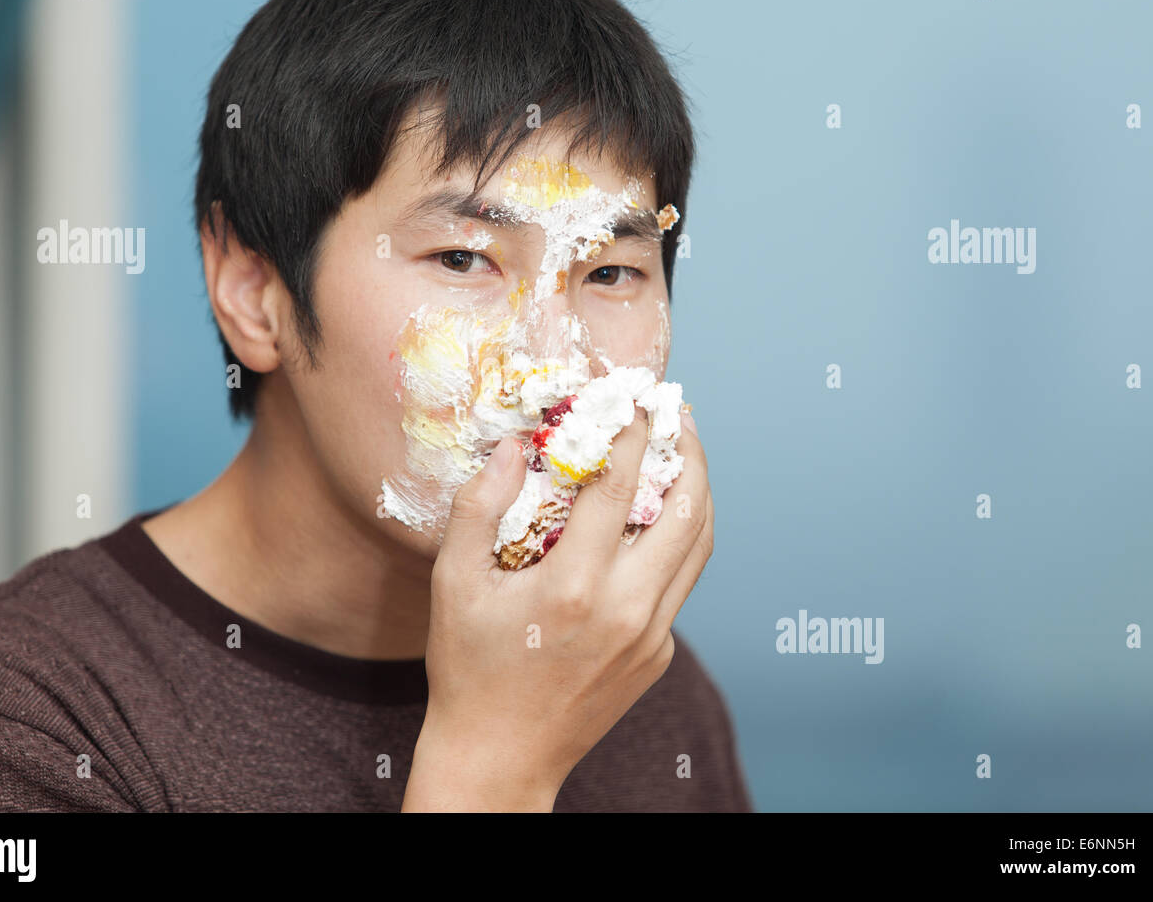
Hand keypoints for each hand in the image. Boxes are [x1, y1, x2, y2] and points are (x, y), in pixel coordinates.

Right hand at [401, 406, 713, 810]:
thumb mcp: (453, 584)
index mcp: (574, 587)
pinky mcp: (659, 654)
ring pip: (699, 546)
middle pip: (686, 509)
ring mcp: (651, 636)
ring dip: (699, 490)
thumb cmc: (468, 668)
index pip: (619, 485)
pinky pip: (681, 582)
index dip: (630, 430)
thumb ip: (478, 507)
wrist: (500, 757)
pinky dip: (680, 538)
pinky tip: (661, 515)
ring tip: (687, 449)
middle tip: (677, 410)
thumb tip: (509, 446)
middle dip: (688, 449)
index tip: (631, 394)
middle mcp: (627, 609)